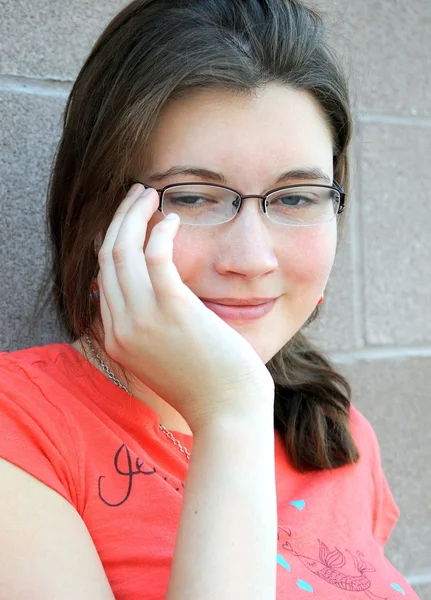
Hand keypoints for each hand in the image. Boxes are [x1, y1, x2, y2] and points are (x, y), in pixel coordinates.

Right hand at [97, 184, 273, 432]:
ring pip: (122, 250)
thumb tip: (158, 289)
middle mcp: (120, 328)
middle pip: (106, 258)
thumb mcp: (165, 355)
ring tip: (149, 192)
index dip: (113, 241)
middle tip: (137, 194)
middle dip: (119, 219)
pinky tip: (172, 219)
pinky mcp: (172, 308)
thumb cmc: (207, 383)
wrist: (228, 411)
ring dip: (133, 214)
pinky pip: (155, 254)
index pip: (103, 278)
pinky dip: (160, 230)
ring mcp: (142, 319)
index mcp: (117, 339)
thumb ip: (152, 324)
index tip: (129, 220)